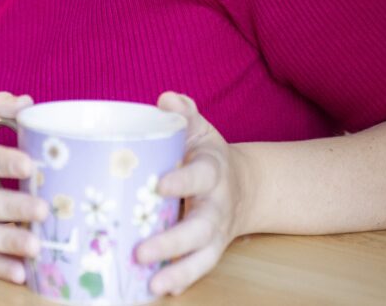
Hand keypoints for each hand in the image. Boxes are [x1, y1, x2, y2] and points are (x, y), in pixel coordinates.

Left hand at [134, 91, 247, 296]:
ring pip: (202, 256)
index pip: (201, 176)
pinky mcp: (209, 250)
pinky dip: (181, 280)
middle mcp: (217, 206)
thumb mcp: (200, 130)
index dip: (183, 181)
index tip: (160, 185)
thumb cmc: (206, 156)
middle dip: (173, 242)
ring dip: (178, 272)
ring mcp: (214, 232)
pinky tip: (157, 290)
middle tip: (141, 252)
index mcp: (212, 171)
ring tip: (151, 285)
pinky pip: (198, 269)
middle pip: (200, 228)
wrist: (244, 186)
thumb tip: (166, 99)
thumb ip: (184, 114)